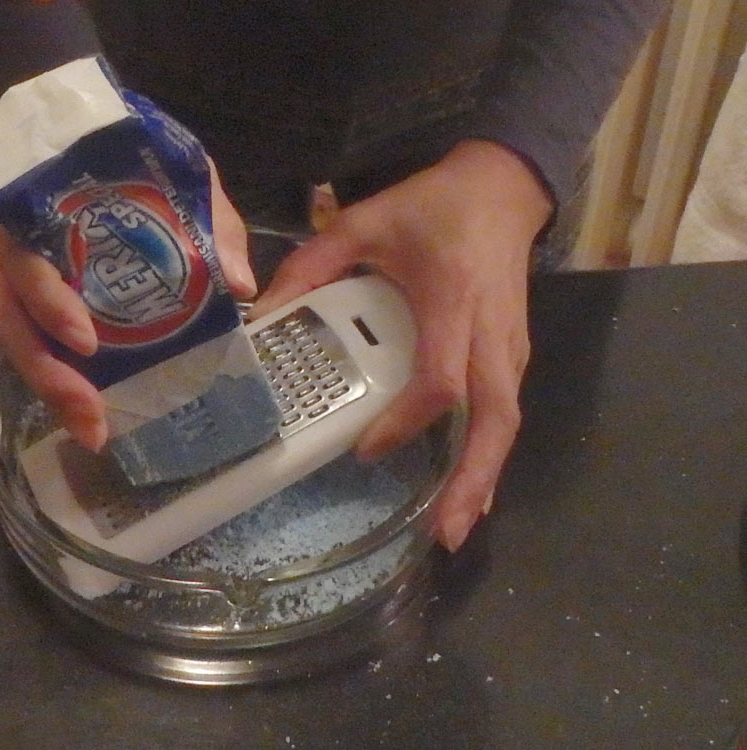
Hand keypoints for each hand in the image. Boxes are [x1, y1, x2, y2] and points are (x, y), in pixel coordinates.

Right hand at [0, 158, 255, 451]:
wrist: (77, 120)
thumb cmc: (123, 141)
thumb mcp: (176, 165)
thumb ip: (207, 215)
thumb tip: (241, 285)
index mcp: (30, 196)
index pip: (23, 253)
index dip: (49, 302)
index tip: (88, 342)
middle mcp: (0, 235)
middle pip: (5, 314)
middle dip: (46, 372)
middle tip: (92, 418)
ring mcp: (1, 265)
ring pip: (8, 334)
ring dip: (47, 384)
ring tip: (92, 429)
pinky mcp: (16, 288)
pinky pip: (24, 335)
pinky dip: (53, 371)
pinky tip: (87, 404)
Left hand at [250, 140, 552, 551]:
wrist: (504, 188)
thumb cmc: (435, 205)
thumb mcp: (365, 220)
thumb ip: (311, 263)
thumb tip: (263, 313)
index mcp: (451, 297)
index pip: (438, 377)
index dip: (406, 420)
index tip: (366, 448)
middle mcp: (490, 331)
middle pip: (494, 418)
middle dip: (473, 479)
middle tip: (445, 534)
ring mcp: (511, 345)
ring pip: (506, 423)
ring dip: (485, 478)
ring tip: (454, 529)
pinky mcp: (516, 353)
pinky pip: (505, 413)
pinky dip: (489, 454)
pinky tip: (470, 489)